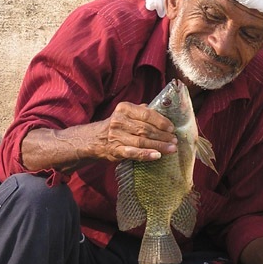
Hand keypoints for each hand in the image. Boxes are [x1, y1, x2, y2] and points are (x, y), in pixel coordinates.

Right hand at [21, 102, 176, 172]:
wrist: (87, 141)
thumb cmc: (110, 128)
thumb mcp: (123, 115)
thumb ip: (139, 111)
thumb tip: (156, 107)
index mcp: (124, 109)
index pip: (147, 113)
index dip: (161, 121)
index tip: (172, 128)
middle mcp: (119, 120)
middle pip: (146, 128)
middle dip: (163, 136)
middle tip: (175, 141)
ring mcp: (116, 136)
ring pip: (142, 141)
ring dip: (159, 146)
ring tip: (172, 149)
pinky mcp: (114, 150)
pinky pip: (132, 153)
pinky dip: (145, 155)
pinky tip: (156, 156)